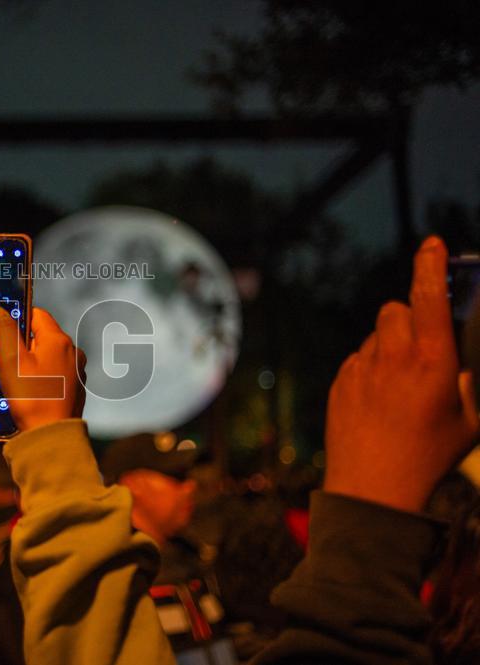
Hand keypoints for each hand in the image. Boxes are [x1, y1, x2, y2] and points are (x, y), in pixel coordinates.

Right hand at [0, 306, 86, 430]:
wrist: (51, 436)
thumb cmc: (32, 399)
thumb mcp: (11, 361)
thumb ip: (5, 331)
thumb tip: (0, 311)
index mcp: (58, 340)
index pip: (36, 314)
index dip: (17, 321)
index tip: (3, 335)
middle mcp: (72, 352)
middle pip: (42, 336)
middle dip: (23, 345)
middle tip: (7, 362)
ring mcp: (76, 370)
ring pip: (48, 356)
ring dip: (32, 363)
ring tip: (18, 380)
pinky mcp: (76, 388)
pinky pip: (55, 373)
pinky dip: (42, 377)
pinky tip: (31, 391)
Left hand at [324, 236, 478, 512]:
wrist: (374, 488)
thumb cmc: (430, 457)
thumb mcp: (469, 418)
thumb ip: (467, 380)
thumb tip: (457, 360)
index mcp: (434, 360)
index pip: (430, 295)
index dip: (432, 264)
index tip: (433, 245)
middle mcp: (394, 356)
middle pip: (395, 307)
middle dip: (410, 315)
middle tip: (423, 342)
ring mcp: (361, 368)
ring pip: (375, 335)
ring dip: (389, 343)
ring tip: (401, 383)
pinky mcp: (340, 382)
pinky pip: (357, 359)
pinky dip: (370, 367)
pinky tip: (380, 400)